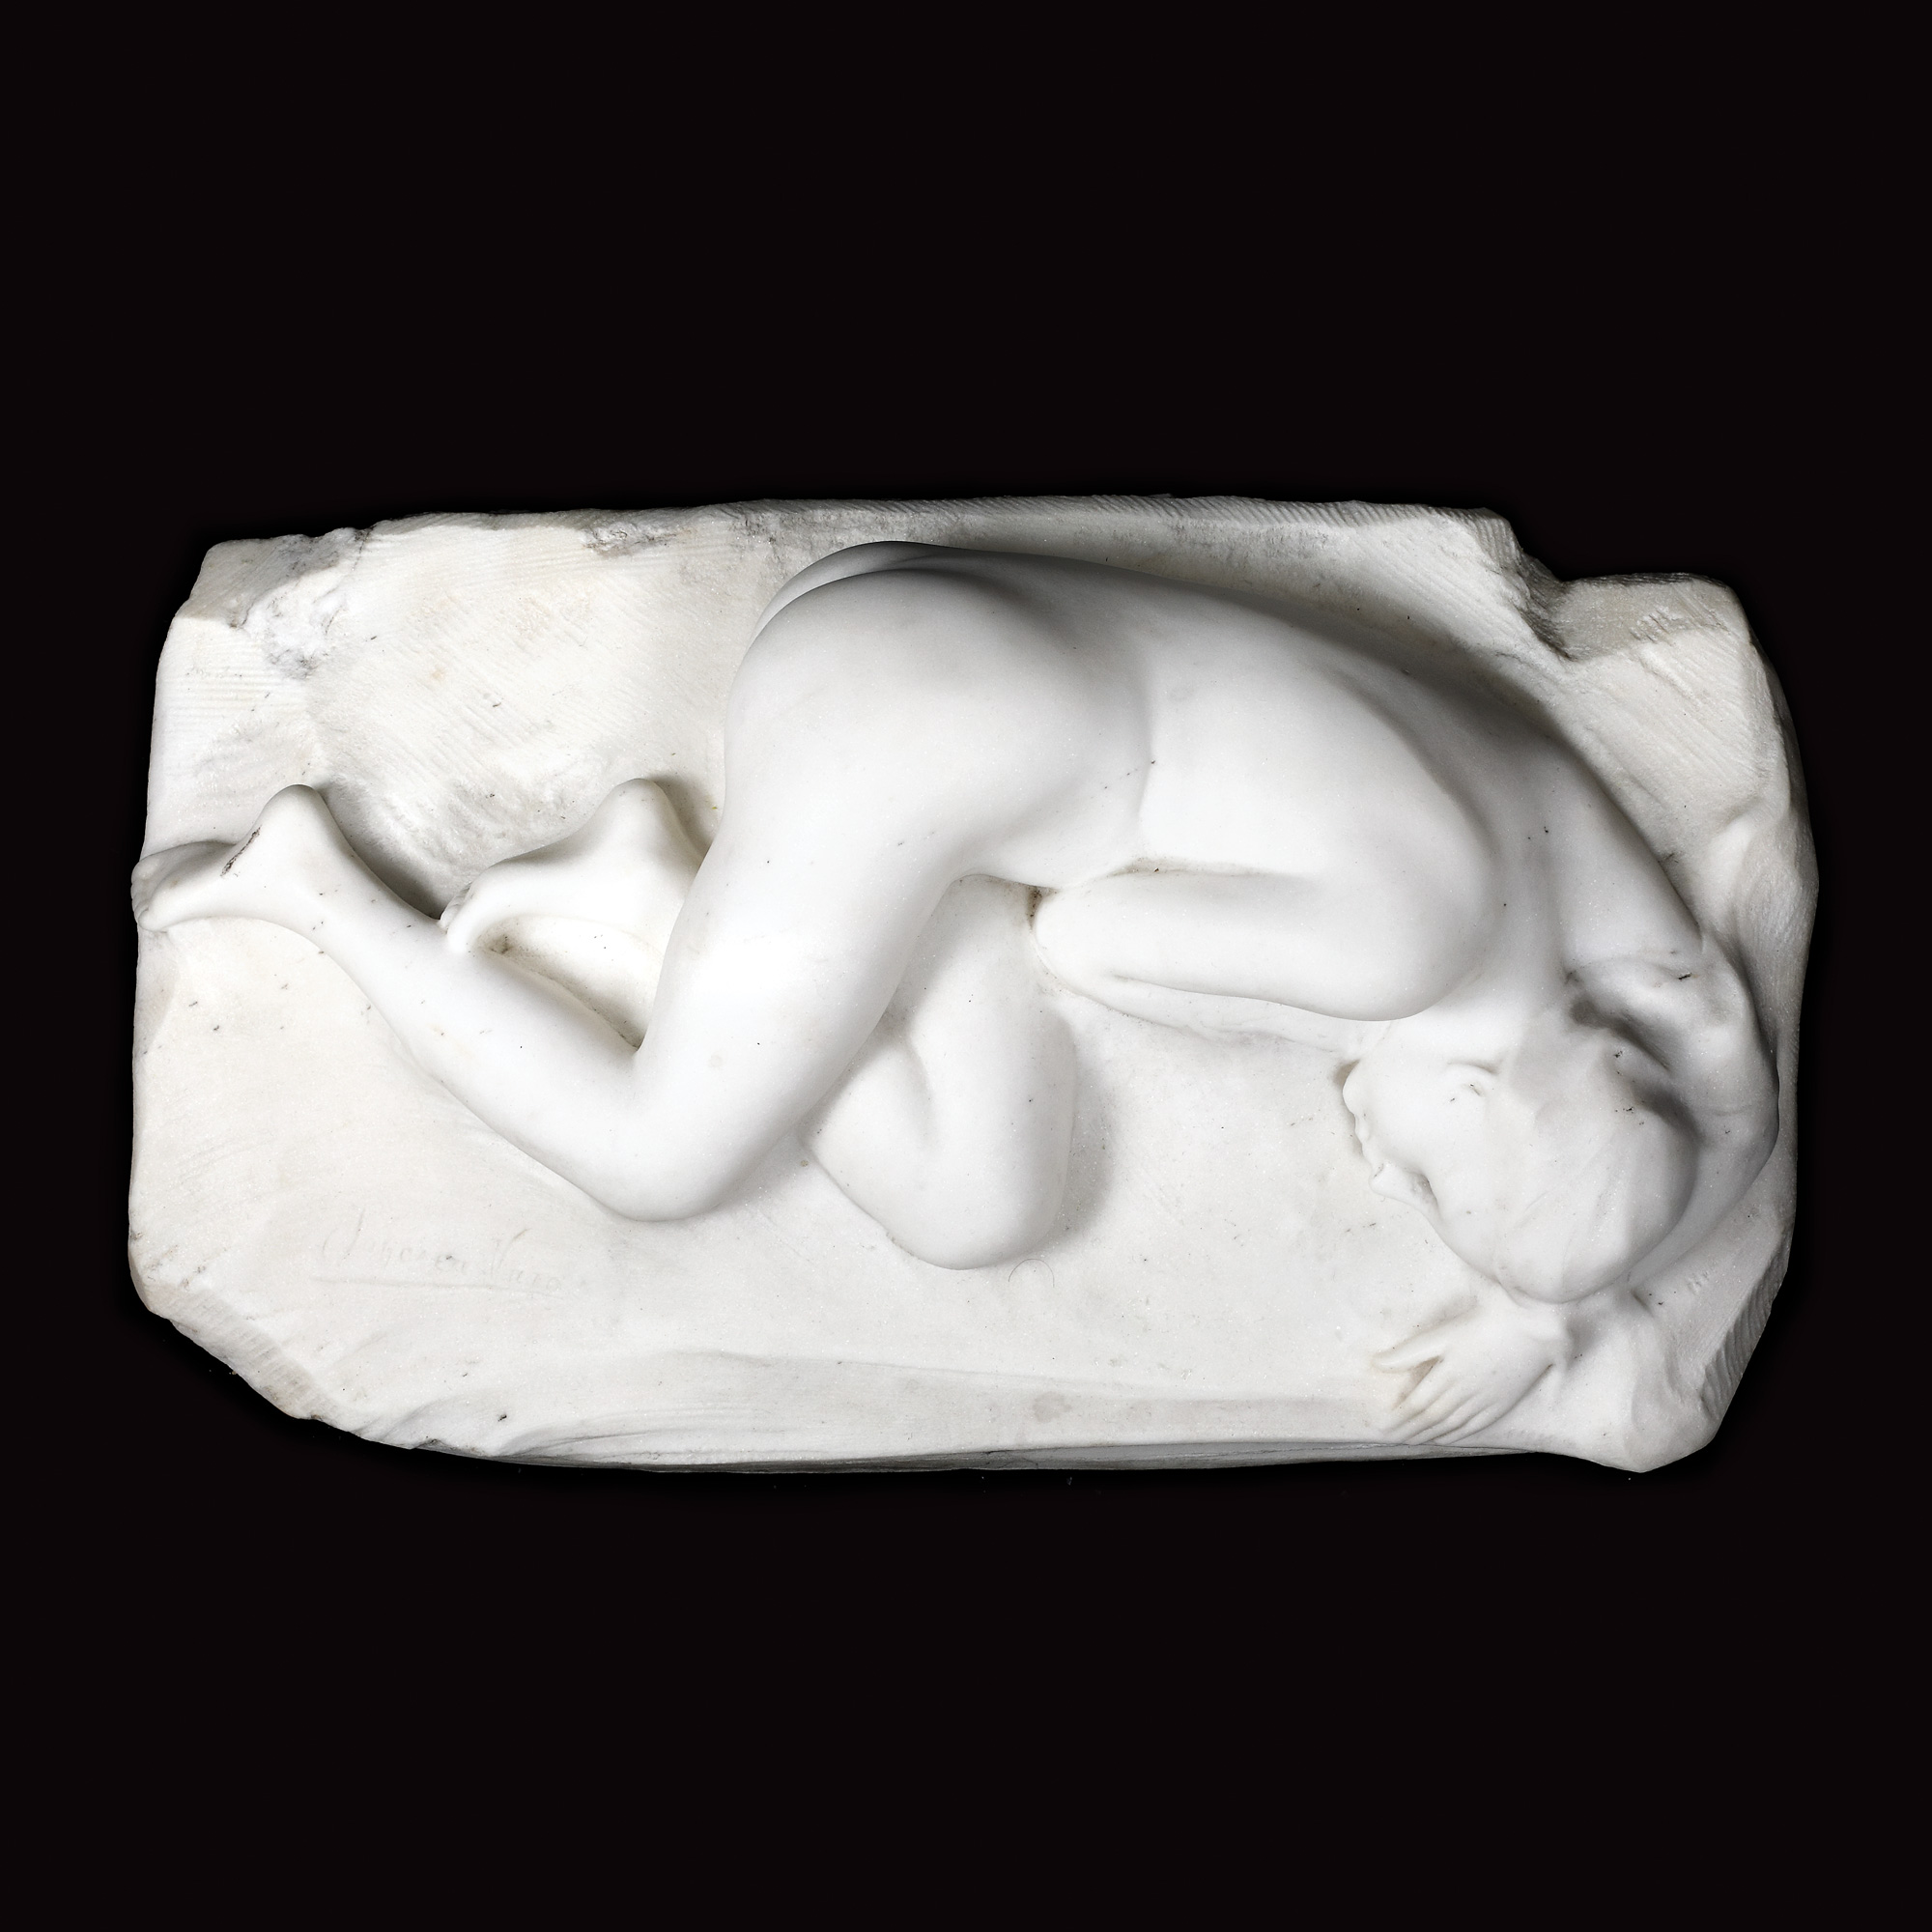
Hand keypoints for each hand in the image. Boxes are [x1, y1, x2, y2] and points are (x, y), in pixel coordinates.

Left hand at [1374, 1296, 1574, 1445]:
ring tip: (1412, 1440)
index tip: (1382, 1426)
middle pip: (1432, 1418)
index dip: (1399, 1418)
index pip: (1417, 1405)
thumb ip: (1409, 1353)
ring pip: (1452, 1425)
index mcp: (1448, 1376)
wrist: (1531, 1325)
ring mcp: (1486, 1400)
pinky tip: (1445, 1438)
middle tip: (1391, 1438)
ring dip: (1429, 1435)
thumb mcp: (1442, 1334)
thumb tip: (1377, 1363)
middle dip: (1409, 1430)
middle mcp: (1466, 1393)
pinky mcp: (1502, 1402)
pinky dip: (1457, 1435)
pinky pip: (1475, 1426)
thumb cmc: (1483, 1323)